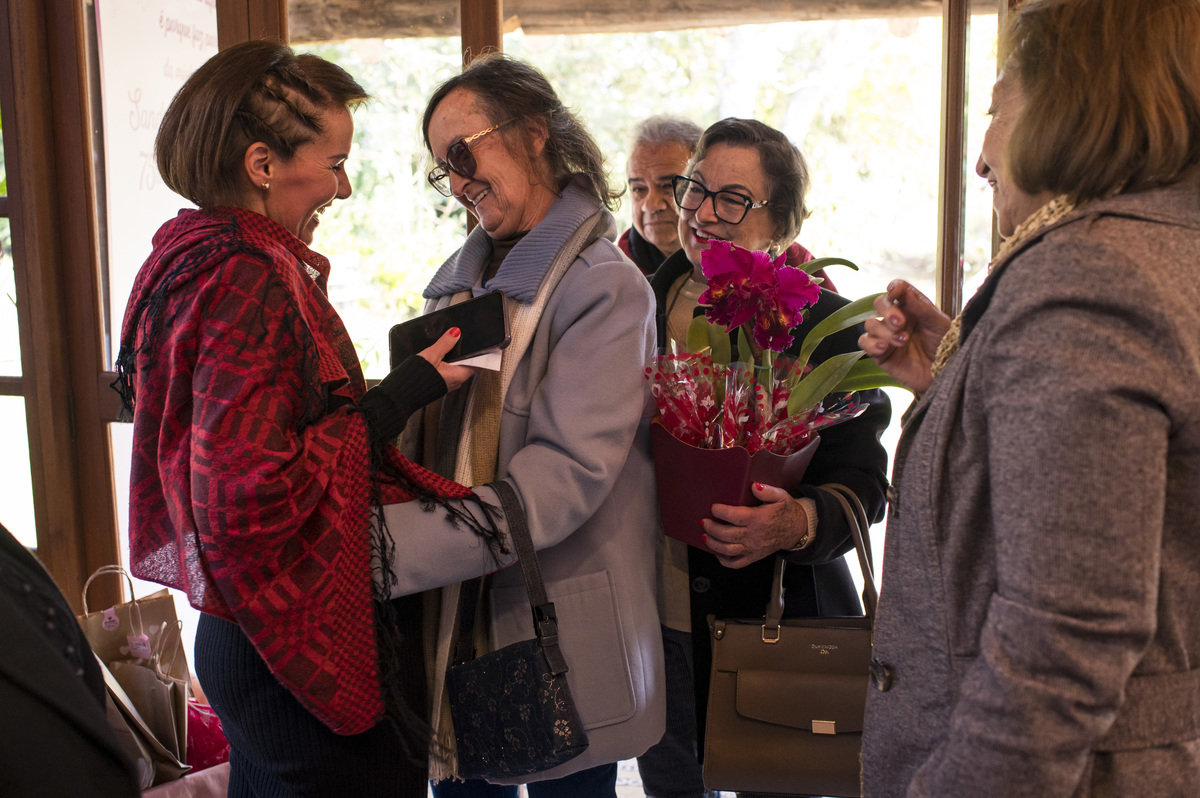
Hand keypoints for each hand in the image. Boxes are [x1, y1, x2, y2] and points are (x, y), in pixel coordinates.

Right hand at [418, 327, 479, 391]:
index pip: (477, 364)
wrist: (401, 394)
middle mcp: (456, 382)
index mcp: (458, 375)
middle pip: (467, 364)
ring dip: (455, 357)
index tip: (483, 345)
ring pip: (457, 368)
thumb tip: (455, 332)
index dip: (481, 354)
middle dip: (466, 353)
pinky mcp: (439, 383)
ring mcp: (448, 384)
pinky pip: (448, 371)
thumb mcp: (432, 356)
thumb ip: (445, 343)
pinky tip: (440, 355)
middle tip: (464, 340)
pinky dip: (447, 362)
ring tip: (451, 344)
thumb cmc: (416, 378)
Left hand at [702, 483, 808, 568]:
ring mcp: (753, 548)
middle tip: (704, 522)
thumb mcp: (781, 497)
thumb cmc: (786, 512)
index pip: (735, 516)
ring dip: (713, 544)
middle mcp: (754, 535)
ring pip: (728, 550)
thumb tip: (754, 486)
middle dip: (712, 528)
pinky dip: (724, 561)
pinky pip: (736, 563)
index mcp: (758, 519)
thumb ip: (767, 491)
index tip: (713, 507)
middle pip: (727, 534)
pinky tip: (716, 553)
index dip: (721, 512)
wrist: (796, 530)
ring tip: (705, 536)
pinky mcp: (753, 556)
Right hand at [859, 279, 951, 393]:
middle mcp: (897, 319)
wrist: (942, 374)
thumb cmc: (944, 347)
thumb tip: (906, 291)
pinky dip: (871, 343)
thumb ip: (922, 308)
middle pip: (879, 303)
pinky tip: (885, 348)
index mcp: (912, 307)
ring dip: (884, 331)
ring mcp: (886, 336)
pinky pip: (864, 343)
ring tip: (902, 341)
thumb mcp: (939, 325)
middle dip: (887, 311)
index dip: (894, 288)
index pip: (897, 290)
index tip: (895, 293)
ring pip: (870, 323)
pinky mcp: (879, 353)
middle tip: (900, 323)